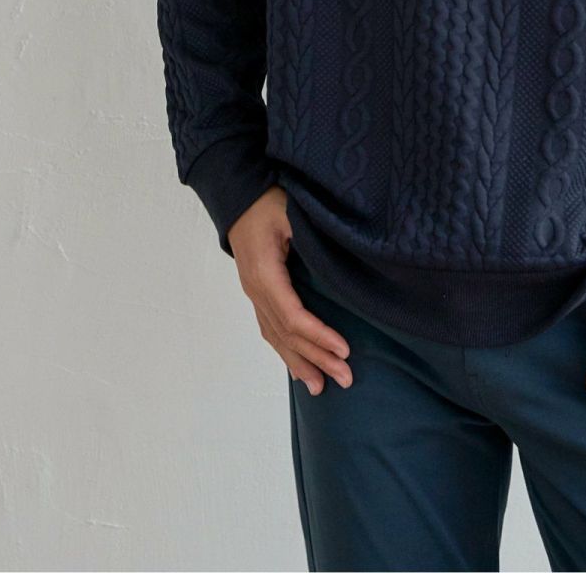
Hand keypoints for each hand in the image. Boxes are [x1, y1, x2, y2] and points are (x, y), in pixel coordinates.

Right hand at [228, 187, 353, 396]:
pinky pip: (270, 329)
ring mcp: (254, 294)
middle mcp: (256, 290)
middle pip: (287, 334)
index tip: (345, 349)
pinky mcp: (258, 292)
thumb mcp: (291, 213)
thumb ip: (309, 238)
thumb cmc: (268, 201)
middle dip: (317, 358)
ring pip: (276, 337)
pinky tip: (299, 368)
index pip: (293, 316)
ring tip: (322, 388)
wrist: (239, 197)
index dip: (318, 336)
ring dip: (300, 363)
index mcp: (265, 274)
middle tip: (346, 379)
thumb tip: (337, 261)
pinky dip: (286, 351)